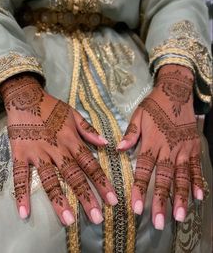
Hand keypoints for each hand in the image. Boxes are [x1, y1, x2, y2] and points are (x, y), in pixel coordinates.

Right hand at [0, 74, 117, 225]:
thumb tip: (107, 143)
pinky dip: (21, 193)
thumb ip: (89, 130)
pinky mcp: (20, 155)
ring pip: (50, 179)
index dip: (102, 182)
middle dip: (86, 197)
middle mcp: (57, 150)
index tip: (112, 199)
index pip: (90, 164)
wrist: (26, 97)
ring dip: (59, 200)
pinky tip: (23, 211)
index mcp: (71, 140)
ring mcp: (38, 153)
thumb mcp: (74, 114)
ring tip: (69, 220)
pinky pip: (20, 176)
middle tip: (97, 217)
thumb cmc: (52, 107)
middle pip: (74, 176)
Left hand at [117, 65, 203, 229]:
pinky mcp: (194, 148)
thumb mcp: (138, 115)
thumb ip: (130, 134)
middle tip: (159, 221)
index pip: (144, 169)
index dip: (139, 188)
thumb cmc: (154, 105)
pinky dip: (198, 182)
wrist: (176, 92)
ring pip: (182, 177)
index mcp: (152, 142)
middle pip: (164, 178)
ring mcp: (183, 150)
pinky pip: (196, 167)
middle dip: (161, 201)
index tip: (136, 207)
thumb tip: (117, 149)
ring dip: (180, 197)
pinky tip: (198, 197)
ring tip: (178, 216)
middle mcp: (168, 149)